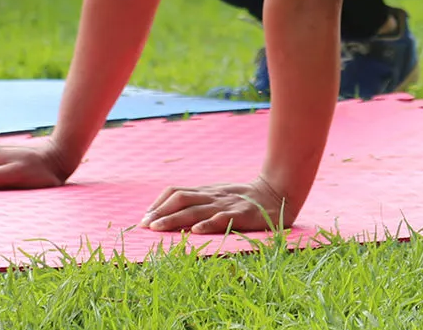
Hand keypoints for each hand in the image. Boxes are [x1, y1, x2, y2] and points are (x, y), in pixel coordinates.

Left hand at [139, 178, 293, 233]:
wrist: (278, 191)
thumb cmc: (246, 198)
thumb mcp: (220, 195)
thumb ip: (201, 201)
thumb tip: (174, 212)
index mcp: (207, 192)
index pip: (176, 192)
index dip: (158, 203)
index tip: (144, 218)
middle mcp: (213, 196)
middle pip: (181, 200)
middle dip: (160, 212)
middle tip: (144, 226)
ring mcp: (227, 204)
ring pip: (196, 210)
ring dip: (174, 219)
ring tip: (158, 228)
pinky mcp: (242, 214)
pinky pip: (222, 218)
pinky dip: (207, 224)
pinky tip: (196, 231)